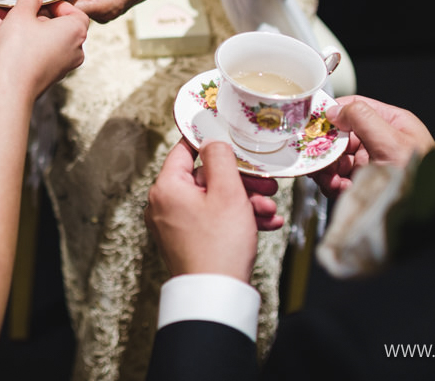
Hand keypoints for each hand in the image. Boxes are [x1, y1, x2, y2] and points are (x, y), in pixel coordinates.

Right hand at [0, 0, 87, 97]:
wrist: (10, 88)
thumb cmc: (20, 51)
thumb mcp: (21, 13)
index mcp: (76, 30)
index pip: (73, 10)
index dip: (54, 2)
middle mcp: (74, 49)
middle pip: (54, 24)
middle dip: (30, 14)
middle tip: (13, 6)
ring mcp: (62, 64)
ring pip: (41, 37)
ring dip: (20, 26)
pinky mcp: (47, 74)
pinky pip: (36, 50)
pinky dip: (21, 41)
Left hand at [146, 139, 262, 279]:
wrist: (216, 297)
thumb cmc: (219, 246)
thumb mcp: (227, 192)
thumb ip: (219, 158)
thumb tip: (212, 140)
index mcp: (166, 187)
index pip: (185, 150)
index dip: (210, 142)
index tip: (230, 137)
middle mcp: (164, 204)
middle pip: (205, 178)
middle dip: (241, 181)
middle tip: (267, 183)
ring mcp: (174, 225)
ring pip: (214, 201)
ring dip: (245, 202)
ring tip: (270, 209)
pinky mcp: (187, 241)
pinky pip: (213, 221)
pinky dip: (237, 220)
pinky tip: (266, 224)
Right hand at [310, 95, 434, 210]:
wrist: (434, 212)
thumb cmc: (423, 176)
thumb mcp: (393, 141)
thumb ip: (363, 119)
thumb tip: (335, 109)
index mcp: (390, 123)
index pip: (355, 108)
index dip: (333, 114)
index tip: (314, 122)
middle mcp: (379, 140)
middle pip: (340, 136)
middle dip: (326, 148)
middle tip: (317, 158)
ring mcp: (372, 162)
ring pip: (337, 159)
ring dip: (328, 169)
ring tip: (328, 179)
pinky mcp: (366, 182)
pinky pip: (341, 179)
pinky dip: (334, 184)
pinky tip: (338, 189)